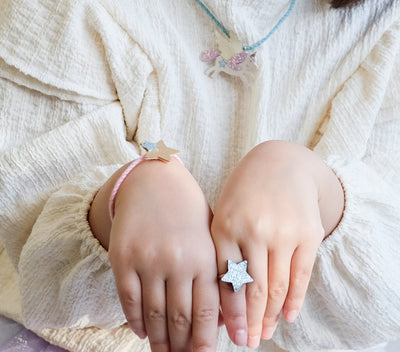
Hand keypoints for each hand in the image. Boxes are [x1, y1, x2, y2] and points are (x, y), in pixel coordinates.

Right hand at [90, 159, 219, 351]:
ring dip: (159, 340)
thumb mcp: (209, 236)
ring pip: (154, 314)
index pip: (208, 310)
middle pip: (181, 317)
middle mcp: (177, 259)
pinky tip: (143, 332)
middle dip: (182, 346)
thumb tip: (217, 319)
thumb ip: (214, 273)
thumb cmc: (188, 210)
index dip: (205, 340)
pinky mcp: (123, 257)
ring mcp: (148, 258)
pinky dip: (136, 321)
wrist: (154, 181)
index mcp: (204, 255)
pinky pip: (128, 299)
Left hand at [211, 140, 343, 348]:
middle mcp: (253, 230)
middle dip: (249, 323)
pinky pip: (301, 276)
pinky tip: (287, 317)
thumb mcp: (224, 213)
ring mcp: (283, 232)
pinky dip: (293, 301)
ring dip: (270, 317)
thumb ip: (223, 250)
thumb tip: (224, 298)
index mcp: (225, 226)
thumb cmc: (245, 192)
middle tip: (247, 343)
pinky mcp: (307, 233)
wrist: (280, 163)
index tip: (231, 335)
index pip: (226, 280)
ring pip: (276, 287)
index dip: (229, 314)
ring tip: (264, 334)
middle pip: (252, 290)